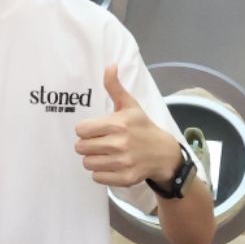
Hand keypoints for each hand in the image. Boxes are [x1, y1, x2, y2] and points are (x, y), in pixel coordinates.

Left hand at [74, 63, 182, 186]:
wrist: (163, 153)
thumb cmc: (142, 127)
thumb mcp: (130, 105)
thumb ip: (115, 87)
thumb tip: (110, 65)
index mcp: (118, 124)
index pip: (81, 130)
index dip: (85, 130)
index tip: (95, 130)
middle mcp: (119, 144)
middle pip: (81, 147)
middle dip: (88, 145)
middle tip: (100, 142)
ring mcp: (122, 162)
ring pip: (87, 163)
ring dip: (93, 159)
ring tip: (105, 154)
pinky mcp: (124, 178)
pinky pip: (97, 177)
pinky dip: (101, 173)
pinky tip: (111, 165)